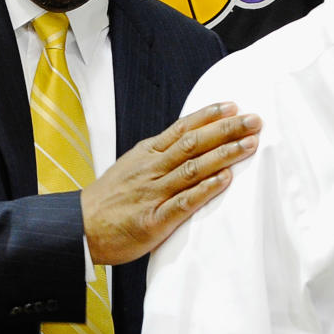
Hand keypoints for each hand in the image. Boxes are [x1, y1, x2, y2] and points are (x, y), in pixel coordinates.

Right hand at [80, 101, 260, 264]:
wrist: (79, 227)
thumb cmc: (109, 198)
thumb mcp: (132, 165)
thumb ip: (160, 154)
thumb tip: (189, 140)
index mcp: (148, 153)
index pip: (183, 128)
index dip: (209, 116)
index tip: (234, 106)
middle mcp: (152, 168)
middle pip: (194, 143)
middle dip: (226, 130)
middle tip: (254, 120)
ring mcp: (153, 193)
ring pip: (193, 168)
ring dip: (224, 155)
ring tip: (250, 144)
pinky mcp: (153, 220)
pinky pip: (183, 202)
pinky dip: (205, 190)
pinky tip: (225, 180)